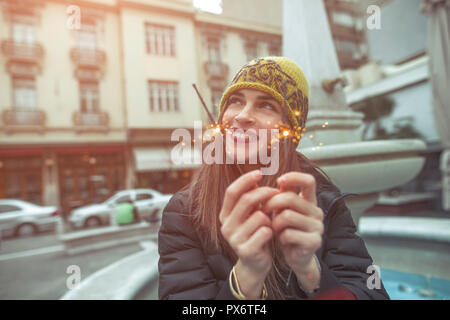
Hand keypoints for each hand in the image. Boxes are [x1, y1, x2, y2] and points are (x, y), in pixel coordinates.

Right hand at [219, 169, 279, 296]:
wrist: (255, 264)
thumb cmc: (255, 234)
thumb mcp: (250, 215)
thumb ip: (250, 199)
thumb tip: (254, 179)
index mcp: (225, 215)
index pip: (231, 191)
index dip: (245, 180)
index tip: (259, 173)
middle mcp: (226, 226)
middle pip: (246, 200)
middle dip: (264, 193)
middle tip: (277, 192)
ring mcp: (234, 239)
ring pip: (259, 216)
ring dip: (269, 217)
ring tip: (270, 223)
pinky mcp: (245, 250)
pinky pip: (265, 231)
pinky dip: (272, 231)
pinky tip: (271, 236)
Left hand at [263, 172, 323, 277]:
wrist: (295, 256)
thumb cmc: (286, 229)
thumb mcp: (282, 210)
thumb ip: (278, 194)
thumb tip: (261, 176)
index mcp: (310, 201)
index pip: (308, 181)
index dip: (294, 177)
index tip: (279, 181)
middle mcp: (316, 211)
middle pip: (290, 198)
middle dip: (271, 203)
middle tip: (263, 211)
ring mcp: (317, 227)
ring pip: (287, 216)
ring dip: (275, 222)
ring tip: (274, 228)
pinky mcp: (314, 241)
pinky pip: (289, 234)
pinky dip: (281, 237)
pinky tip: (283, 239)